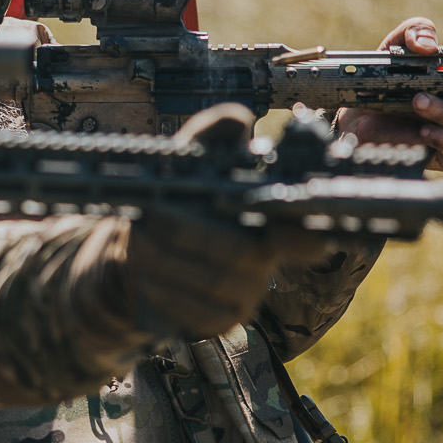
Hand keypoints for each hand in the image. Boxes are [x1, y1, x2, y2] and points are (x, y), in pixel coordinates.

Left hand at [124, 104, 328, 339]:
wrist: (134, 253)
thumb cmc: (173, 201)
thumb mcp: (189, 161)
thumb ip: (213, 137)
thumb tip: (236, 119)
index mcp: (270, 224)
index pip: (308, 237)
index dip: (300, 235)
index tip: (268, 224)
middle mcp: (264, 262)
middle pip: (245, 253)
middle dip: (195, 232)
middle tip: (154, 216)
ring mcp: (243, 297)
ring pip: (215, 280)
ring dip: (170, 255)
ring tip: (139, 235)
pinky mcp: (214, 324)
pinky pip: (193, 310)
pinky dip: (163, 286)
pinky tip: (143, 271)